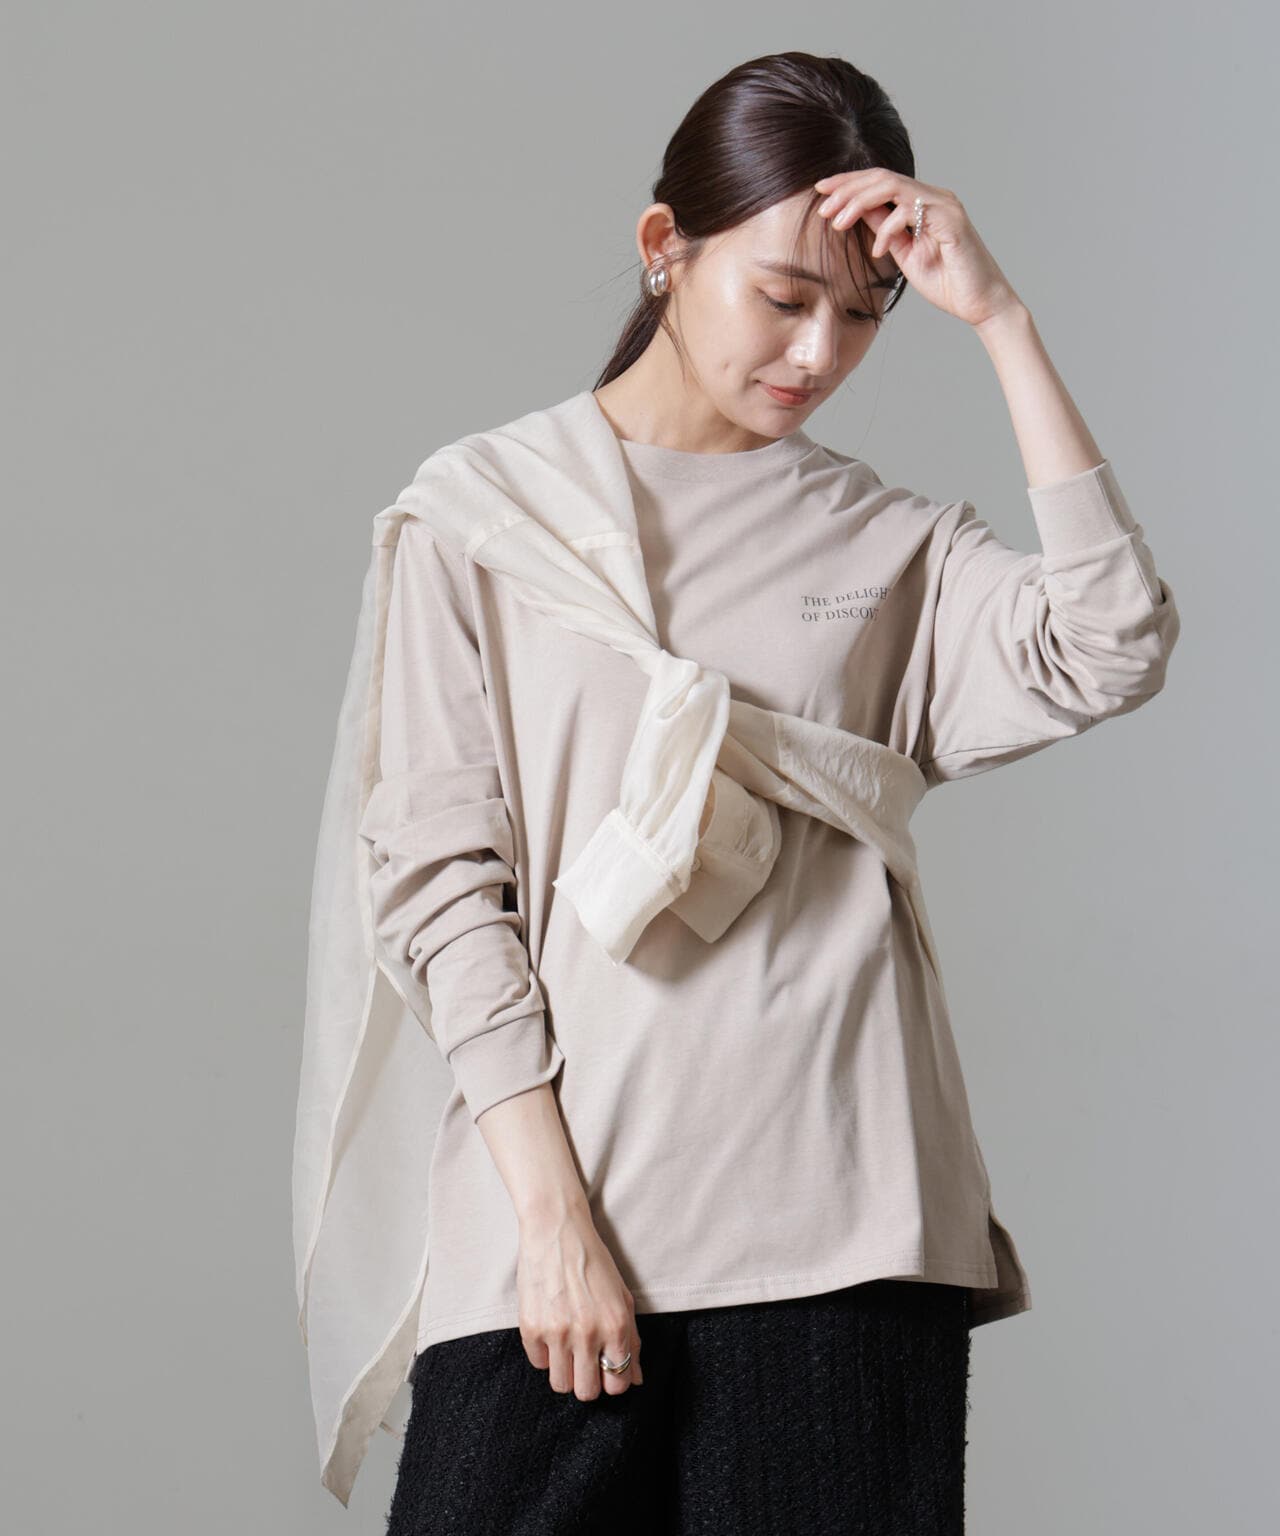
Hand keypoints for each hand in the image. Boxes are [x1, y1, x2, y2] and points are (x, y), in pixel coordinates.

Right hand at [516, 1197, 644, 1399]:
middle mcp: (588, 1333)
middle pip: (587, 1392)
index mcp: (616, 1325)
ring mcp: (557, 1332)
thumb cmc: (593, 1260)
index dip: (613, 1380)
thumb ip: (631, 1340)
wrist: (556, 1229)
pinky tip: (550, 1329)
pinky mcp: (531, 1327)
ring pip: (561, 1384)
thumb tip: (636, 1378)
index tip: (606, 1368)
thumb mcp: (622, 1296)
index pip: (618, 1384)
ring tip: (566, 1346)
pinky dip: (544, 1353)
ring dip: (565, 1370)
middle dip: (588, 1380)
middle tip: (584, 1360)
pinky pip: (538, 1363)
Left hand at [813, 168, 1022, 328]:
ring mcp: (943, 205)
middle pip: (882, 177)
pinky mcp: (950, 220)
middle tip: (822, 207)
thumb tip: (858, 212)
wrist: (980, 303)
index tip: (821, 192)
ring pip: (892, 186)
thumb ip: (884, 230)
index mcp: (920, 203)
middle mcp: (933, 197)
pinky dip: (887, 229)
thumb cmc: (946, 282)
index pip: (880, 182)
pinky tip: (876, 251)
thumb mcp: (903, 254)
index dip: (848, 184)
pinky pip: (910, 211)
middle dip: (847, 189)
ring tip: (838, 223)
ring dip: (859, 202)